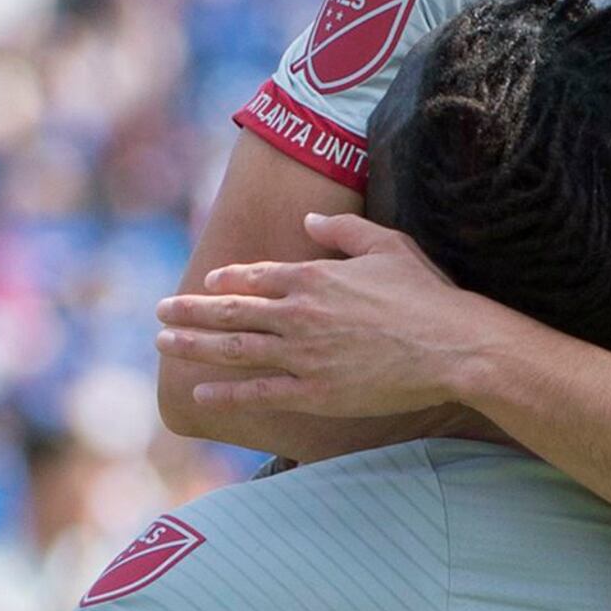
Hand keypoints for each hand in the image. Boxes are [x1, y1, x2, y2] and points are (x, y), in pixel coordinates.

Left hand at [157, 214, 521, 420]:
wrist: (452, 347)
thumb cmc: (427, 295)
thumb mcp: (388, 245)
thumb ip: (343, 230)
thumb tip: (309, 217)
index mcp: (313, 276)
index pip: (255, 276)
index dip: (226, 281)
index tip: (204, 285)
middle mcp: (298, 314)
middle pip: (230, 312)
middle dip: (190, 312)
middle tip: (158, 312)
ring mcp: (303, 355)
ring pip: (234, 349)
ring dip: (194, 345)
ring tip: (163, 343)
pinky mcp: (315, 391)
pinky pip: (259, 392)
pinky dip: (227, 392)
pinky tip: (200, 392)